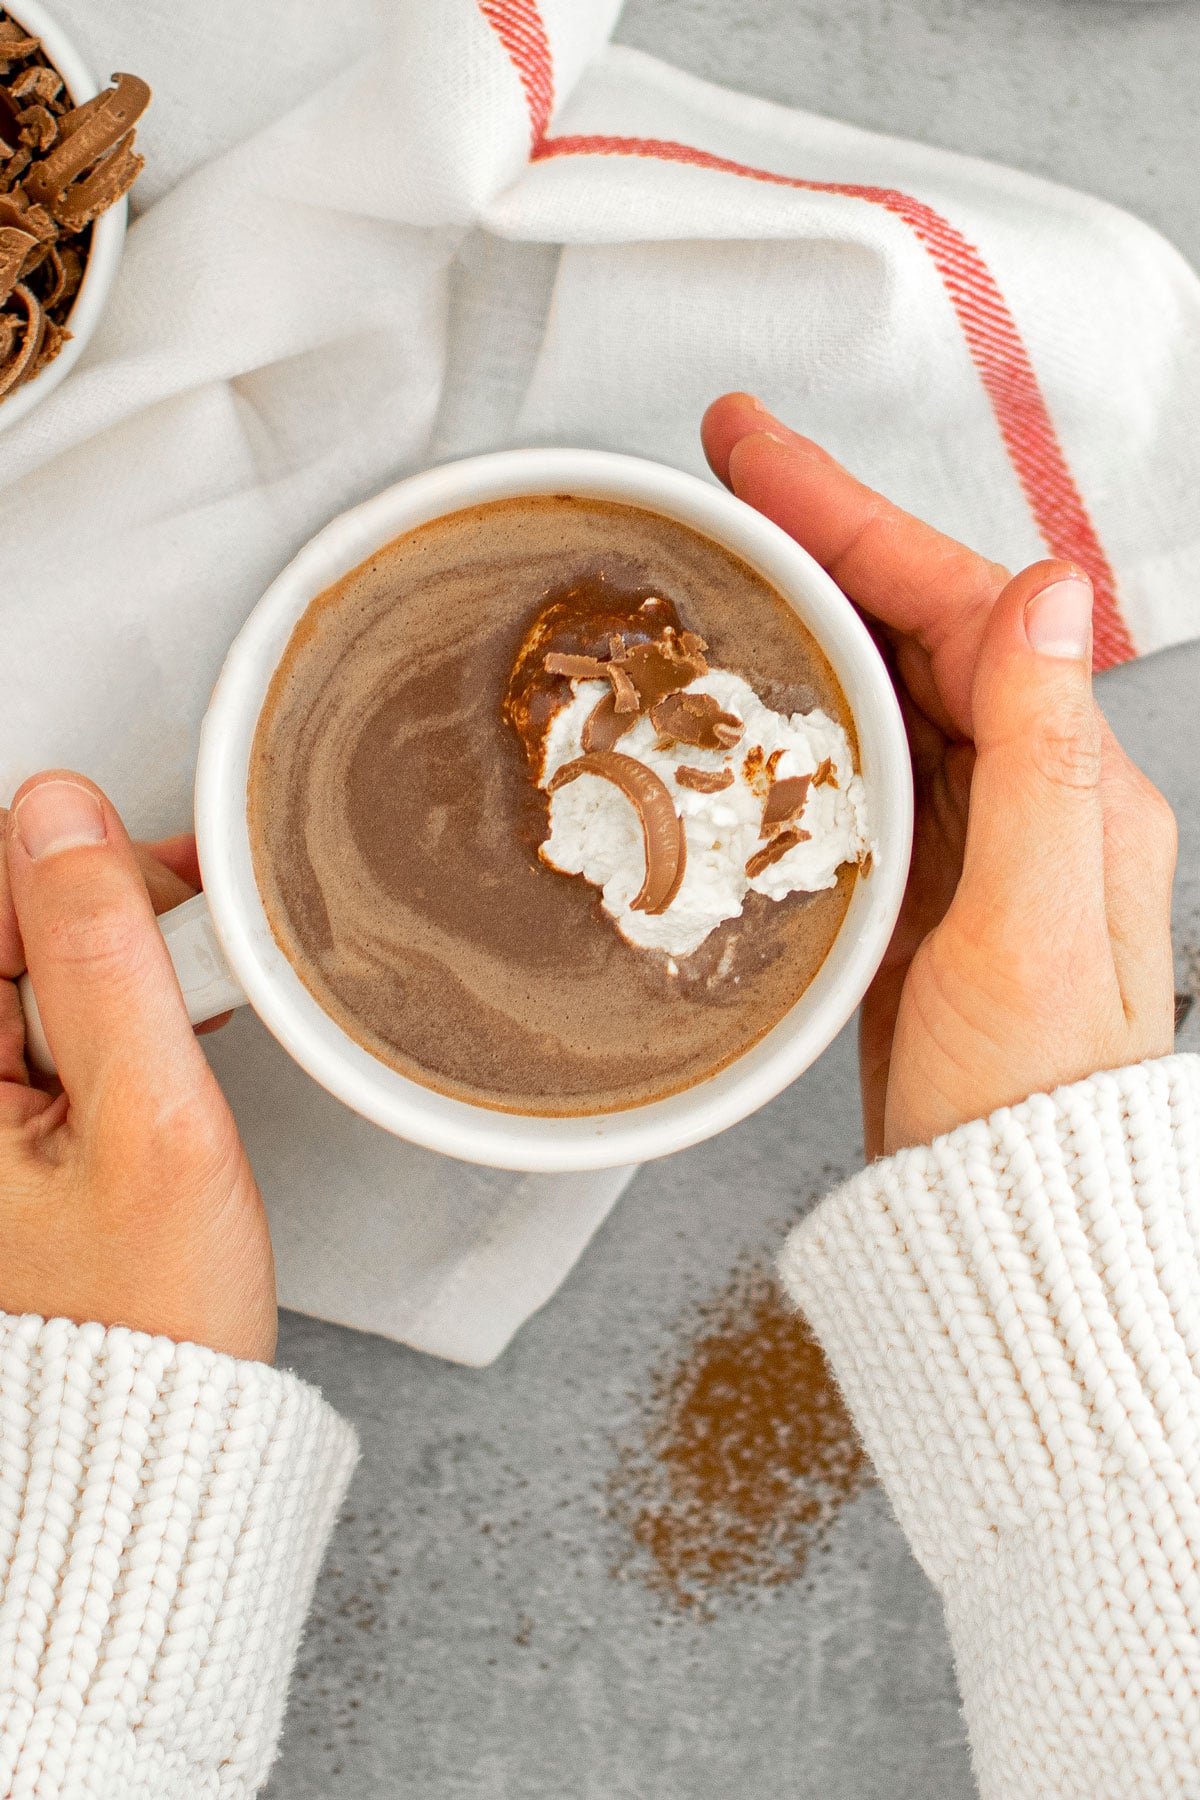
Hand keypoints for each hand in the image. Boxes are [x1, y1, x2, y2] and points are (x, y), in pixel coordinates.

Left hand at [0, 771, 275, 1359]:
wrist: (149, 1424)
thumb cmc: (144, 1316)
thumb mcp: (149, 1121)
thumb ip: (103, 958)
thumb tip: (60, 814)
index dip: (89, 877)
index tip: (169, 922)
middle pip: (11, 916)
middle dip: (111, 918)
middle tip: (185, 984)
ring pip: (39, 956)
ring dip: (122, 962)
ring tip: (180, 1028)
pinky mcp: (8, 1113)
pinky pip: (52, 1009)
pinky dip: (117, 1005)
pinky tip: (158, 1043)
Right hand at [703, 395, 1176, 1156]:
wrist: (1005, 1231)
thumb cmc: (1026, 1102)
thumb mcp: (1036, 923)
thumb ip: (1041, 752)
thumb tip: (1051, 585)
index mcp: (1073, 783)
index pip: (961, 607)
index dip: (856, 518)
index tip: (763, 456)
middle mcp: (1032, 798)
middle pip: (918, 630)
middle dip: (821, 540)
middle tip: (723, 477)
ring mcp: (974, 845)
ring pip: (884, 692)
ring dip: (807, 616)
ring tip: (725, 559)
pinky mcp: (919, 895)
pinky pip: (857, 772)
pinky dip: (799, 717)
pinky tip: (749, 701)